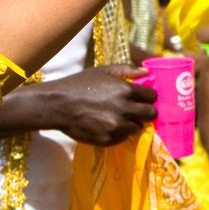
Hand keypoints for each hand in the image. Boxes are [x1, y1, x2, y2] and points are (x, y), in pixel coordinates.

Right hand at [42, 65, 156, 145]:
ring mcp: (117, 126)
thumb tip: (146, 72)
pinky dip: (117, 132)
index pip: (152, 97)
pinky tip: (105, 125)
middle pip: (150, 114)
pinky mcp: (109, 139)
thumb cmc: (78, 84)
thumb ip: (125, 70)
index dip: (146, 97)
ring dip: (130, 122)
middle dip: (144, 111)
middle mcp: (125, 109)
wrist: (56, 105)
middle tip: (133, 110)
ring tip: (115, 117)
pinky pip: (122, 137)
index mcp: (125, 90)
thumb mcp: (101, 71)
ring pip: (137, 127)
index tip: (139, 98)